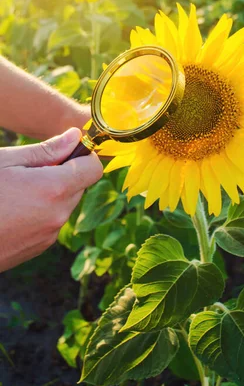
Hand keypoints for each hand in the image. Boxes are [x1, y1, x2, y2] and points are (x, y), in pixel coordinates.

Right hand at [0, 128, 102, 271]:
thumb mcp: (7, 162)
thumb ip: (46, 150)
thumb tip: (75, 136)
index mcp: (54, 189)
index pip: (93, 168)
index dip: (82, 155)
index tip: (64, 150)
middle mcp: (58, 215)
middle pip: (79, 186)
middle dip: (62, 174)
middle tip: (29, 170)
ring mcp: (48, 236)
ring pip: (64, 204)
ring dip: (50, 194)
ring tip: (15, 191)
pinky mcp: (38, 249)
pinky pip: (51, 222)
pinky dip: (40, 212)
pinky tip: (12, 209)